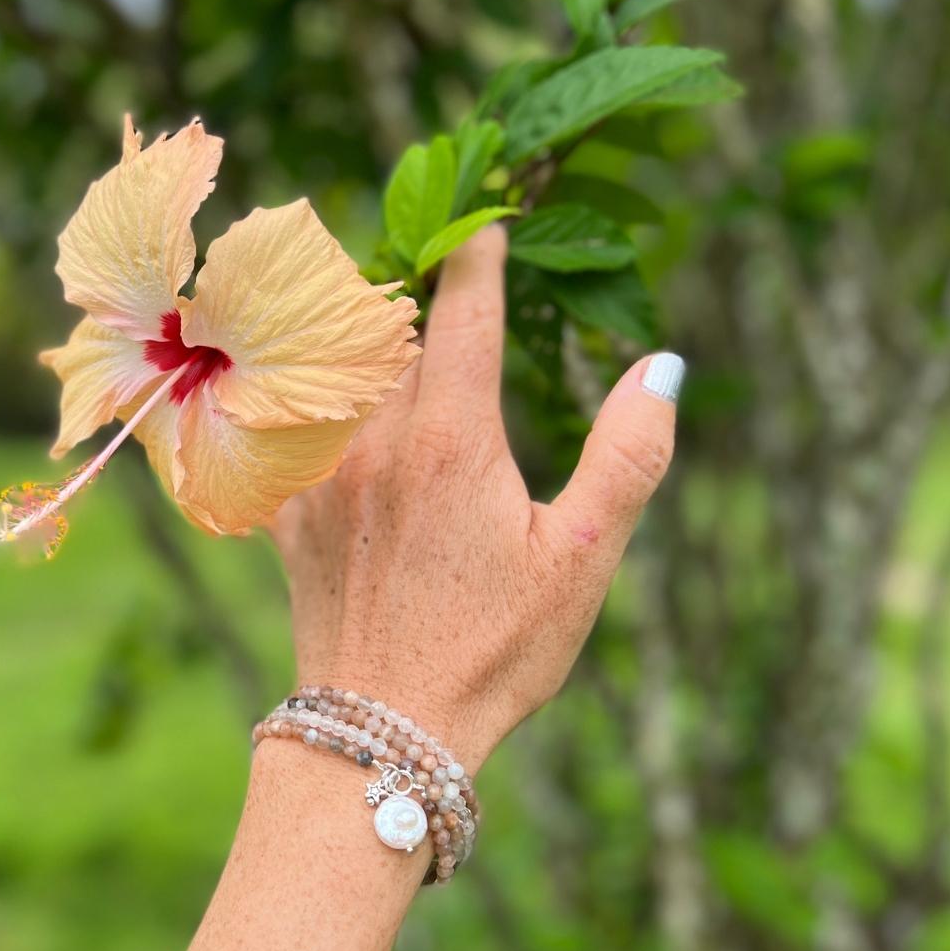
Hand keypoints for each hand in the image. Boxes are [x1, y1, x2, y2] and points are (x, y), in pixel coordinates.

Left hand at [272, 226, 682, 771]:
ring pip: (333, 362)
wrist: (386, 730)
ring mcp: (319, 472)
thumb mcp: (583, 559)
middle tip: (432, 246)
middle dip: (412, 276)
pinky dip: (307, 386)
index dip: (480, 254)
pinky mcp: (288, 510)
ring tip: (378, 294)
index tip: (491, 220)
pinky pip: (287, 420)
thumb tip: (661, 366)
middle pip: (387, 321)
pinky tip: (313, 382)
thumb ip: (627, 454)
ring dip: (359, 323)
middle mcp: (373, 438)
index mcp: (452, 438)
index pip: (465, 310)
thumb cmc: (495, 649)